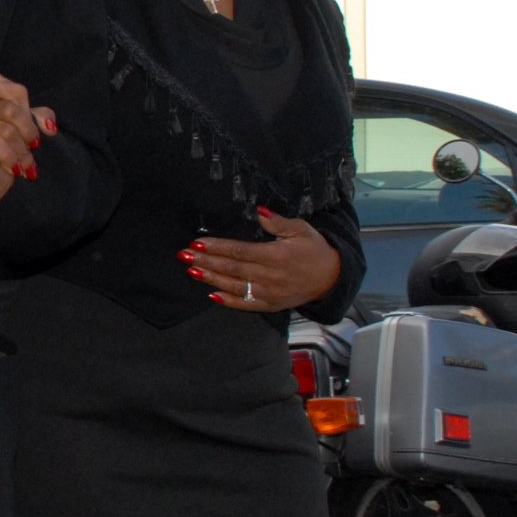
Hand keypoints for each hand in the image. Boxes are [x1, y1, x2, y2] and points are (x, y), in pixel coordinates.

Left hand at [186, 209, 343, 312]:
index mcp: (276, 256)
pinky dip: (229, 301)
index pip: (240, 251)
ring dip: (211, 279)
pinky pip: (247, 304)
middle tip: (184, 256)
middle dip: (206, 262)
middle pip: (232, 268)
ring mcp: (270, 293)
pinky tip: (212, 295)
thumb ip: (278, 222)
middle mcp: (270, 276)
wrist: (332, 278)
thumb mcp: (301, 230)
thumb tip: (259, 211)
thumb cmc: (314, 249)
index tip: (197, 243)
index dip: (217, 247)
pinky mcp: (271, 305)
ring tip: (192, 271)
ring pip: (235, 286)